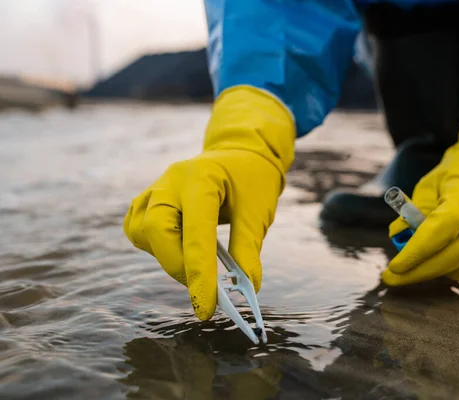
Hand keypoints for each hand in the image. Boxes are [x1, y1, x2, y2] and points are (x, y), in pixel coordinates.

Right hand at [123, 86, 294, 319]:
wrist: (239, 153)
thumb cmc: (251, 179)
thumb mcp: (258, 212)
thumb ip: (248, 250)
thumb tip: (247, 288)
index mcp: (201, 177)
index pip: (196, 232)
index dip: (200, 274)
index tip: (207, 308)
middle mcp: (170, 181)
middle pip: (156, 230)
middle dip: (177, 266)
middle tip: (204, 290)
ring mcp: (154, 188)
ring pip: (142, 232)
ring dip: (167, 257)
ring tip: (197, 266)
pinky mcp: (147, 200)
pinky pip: (138, 230)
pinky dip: (156, 248)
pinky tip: (179, 250)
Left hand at [382, 87, 458, 288]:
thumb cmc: (453, 181)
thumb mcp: (429, 185)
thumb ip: (412, 210)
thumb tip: (398, 235)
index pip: (440, 229)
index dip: (416, 251)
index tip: (394, 267)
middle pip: (448, 258)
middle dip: (416, 272)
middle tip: (391, 277)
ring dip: (439, 271)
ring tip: (426, 258)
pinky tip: (450, 262)